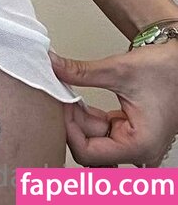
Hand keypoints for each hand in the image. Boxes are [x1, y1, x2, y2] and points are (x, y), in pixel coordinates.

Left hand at [48, 42, 177, 168]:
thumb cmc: (167, 70)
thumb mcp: (118, 70)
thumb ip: (82, 72)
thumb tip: (55, 66)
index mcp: (140, 146)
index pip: (88, 154)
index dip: (68, 130)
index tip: (60, 106)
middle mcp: (140, 152)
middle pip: (90, 150)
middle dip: (73, 125)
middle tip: (61, 100)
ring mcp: (136, 144)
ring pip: (95, 142)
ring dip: (80, 122)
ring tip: (71, 99)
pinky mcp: (132, 134)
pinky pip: (103, 133)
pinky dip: (90, 119)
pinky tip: (81, 102)